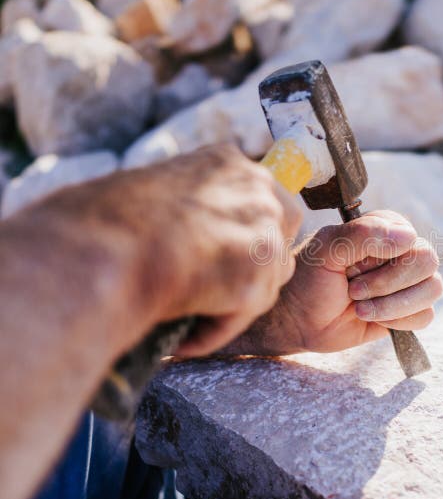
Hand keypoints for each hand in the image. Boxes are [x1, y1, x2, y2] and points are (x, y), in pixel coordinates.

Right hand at [23, 143, 301, 356]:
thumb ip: (194, 205)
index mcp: (229, 162)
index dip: (247, 232)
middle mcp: (257, 189)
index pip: (264, 198)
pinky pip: (245, 314)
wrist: (103, 249)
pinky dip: (216, 330)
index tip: (224, 254)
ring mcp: (262, 230)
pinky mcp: (258, 274)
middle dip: (258, 266)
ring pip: (268, 279)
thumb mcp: (159, 192)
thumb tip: (201, 235)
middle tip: (216, 288)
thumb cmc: (108, 224)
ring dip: (234, 302)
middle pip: (282, 235)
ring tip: (190, 313)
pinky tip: (185, 336)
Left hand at [223, 210, 442, 355]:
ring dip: (392, 304)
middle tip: (353, 291)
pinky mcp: (407, 310)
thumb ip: (363, 234)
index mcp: (383, 229)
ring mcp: (406, 282)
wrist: (298, 321)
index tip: (352, 269)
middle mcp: (400, 252)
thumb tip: (409, 238)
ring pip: (432, 289)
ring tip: (360, 308)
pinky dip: (398, 321)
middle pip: (427, 262)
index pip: (411, 237)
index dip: (385, 259)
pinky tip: (372, 319)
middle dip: (388, 283)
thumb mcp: (326, 250)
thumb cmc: (308, 279)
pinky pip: (426, 315)